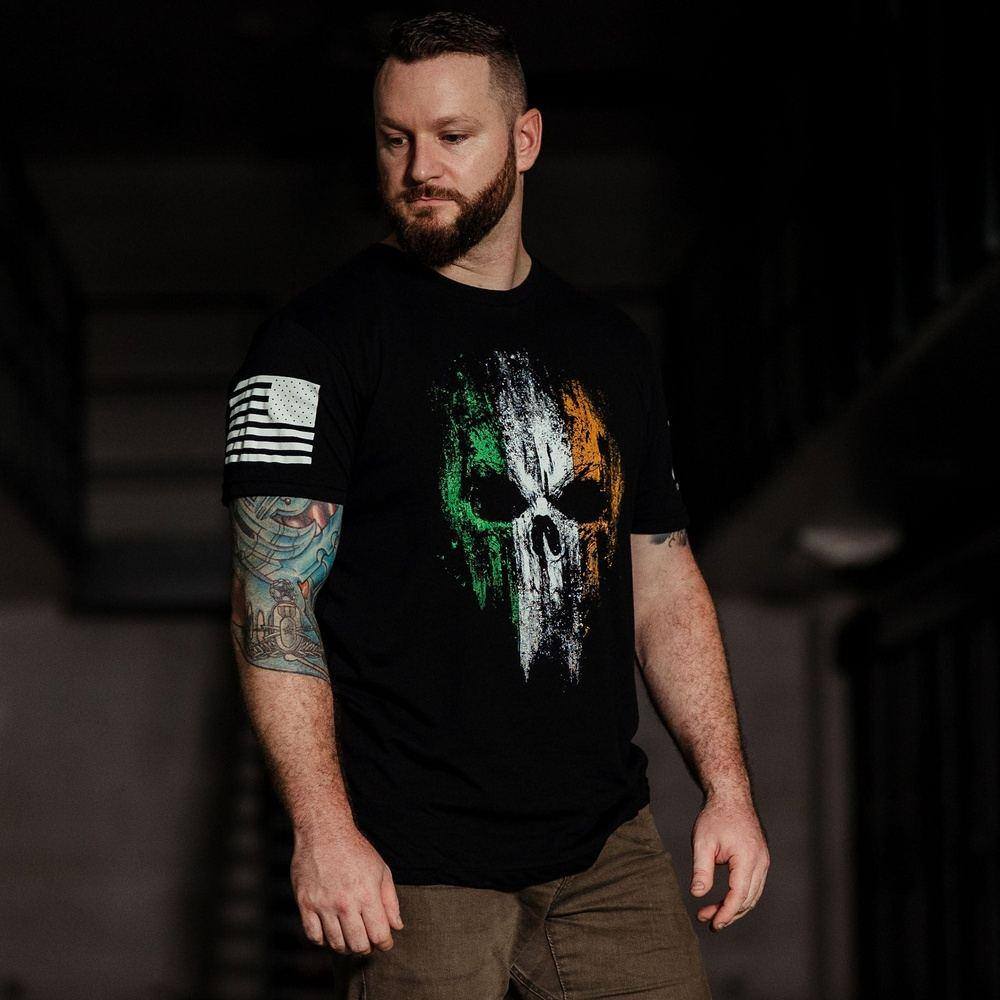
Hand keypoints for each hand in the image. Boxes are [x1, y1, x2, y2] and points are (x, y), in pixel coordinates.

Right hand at [291, 824, 404, 953]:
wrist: (324, 831)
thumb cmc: (356, 849)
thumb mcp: (381, 869)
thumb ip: (390, 900)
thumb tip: (397, 926)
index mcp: (367, 894)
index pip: (379, 935)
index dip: (385, 943)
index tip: (385, 942)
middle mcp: (345, 903)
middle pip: (358, 945)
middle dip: (366, 947)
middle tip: (367, 941)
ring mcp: (323, 904)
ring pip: (336, 944)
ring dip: (346, 946)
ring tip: (350, 938)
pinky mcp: (305, 903)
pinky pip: (313, 936)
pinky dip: (323, 941)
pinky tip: (330, 932)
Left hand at [689, 791, 768, 930]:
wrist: (731, 796)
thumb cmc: (715, 816)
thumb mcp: (702, 841)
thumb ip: (701, 869)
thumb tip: (698, 894)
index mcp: (747, 858)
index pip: (739, 895)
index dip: (726, 913)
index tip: (713, 924)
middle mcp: (760, 862)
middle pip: (747, 899)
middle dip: (728, 913)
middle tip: (706, 919)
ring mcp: (763, 861)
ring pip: (752, 895)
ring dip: (734, 907)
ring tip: (711, 912)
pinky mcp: (760, 859)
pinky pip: (753, 885)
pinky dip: (740, 896)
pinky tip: (724, 899)